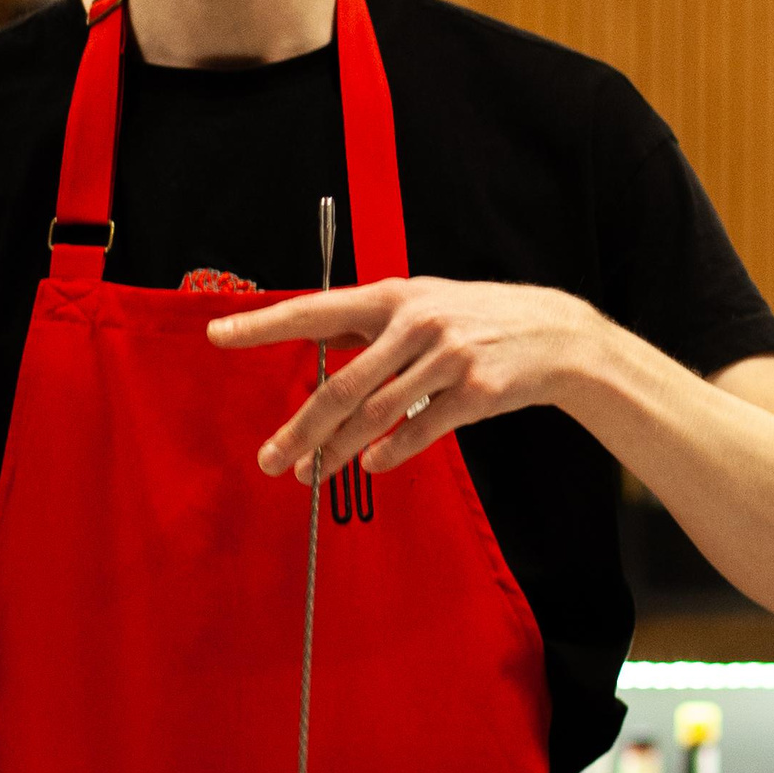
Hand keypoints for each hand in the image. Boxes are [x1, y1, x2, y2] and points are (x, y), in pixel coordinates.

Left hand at [208, 276, 596, 480]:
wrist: (555, 333)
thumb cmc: (477, 317)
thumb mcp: (422, 303)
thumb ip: (370, 324)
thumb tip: (316, 338)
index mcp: (393, 297)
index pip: (315, 311)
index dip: (264, 325)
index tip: (218, 335)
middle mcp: (415, 323)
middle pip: (342, 385)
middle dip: (300, 428)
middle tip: (268, 460)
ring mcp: (447, 356)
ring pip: (376, 414)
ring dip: (337, 451)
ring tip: (308, 475)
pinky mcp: (476, 390)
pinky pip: (422, 428)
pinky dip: (391, 451)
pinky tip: (369, 465)